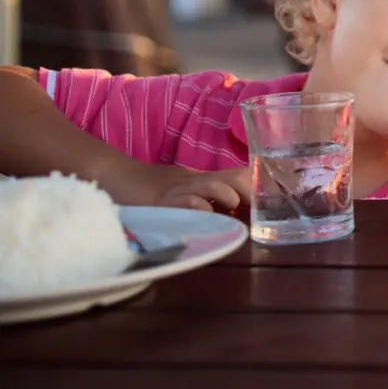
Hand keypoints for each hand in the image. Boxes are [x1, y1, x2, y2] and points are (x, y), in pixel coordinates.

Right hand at [111, 162, 252, 213]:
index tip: (271, 202)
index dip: (257, 185)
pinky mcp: (160, 201)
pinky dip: (198, 207)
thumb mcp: (186, 188)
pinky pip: (183, 202)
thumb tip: (238, 211)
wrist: (115, 175)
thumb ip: (209, 197)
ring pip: (212, 185)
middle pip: (233, 178)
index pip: (240, 175)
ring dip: (227, 195)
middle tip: (259, 207)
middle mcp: (196, 181)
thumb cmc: (153, 186)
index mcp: (204, 179)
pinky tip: (205, 213)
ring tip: (233, 205)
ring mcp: (179, 190)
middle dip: (250, 191)